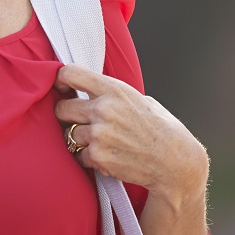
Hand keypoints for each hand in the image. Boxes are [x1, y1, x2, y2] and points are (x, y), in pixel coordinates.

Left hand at [54, 64, 208, 206]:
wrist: (174, 161)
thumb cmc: (160, 129)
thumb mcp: (140, 100)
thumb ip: (112, 94)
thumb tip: (86, 90)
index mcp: (114, 89)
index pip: (71, 74)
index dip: (61, 80)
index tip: (61, 87)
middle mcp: (104, 109)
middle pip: (62, 108)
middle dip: (67, 115)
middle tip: (78, 120)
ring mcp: (99, 134)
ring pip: (69, 134)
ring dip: (80, 139)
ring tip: (102, 142)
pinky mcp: (98, 157)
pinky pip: (79, 155)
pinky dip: (89, 158)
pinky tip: (109, 156)